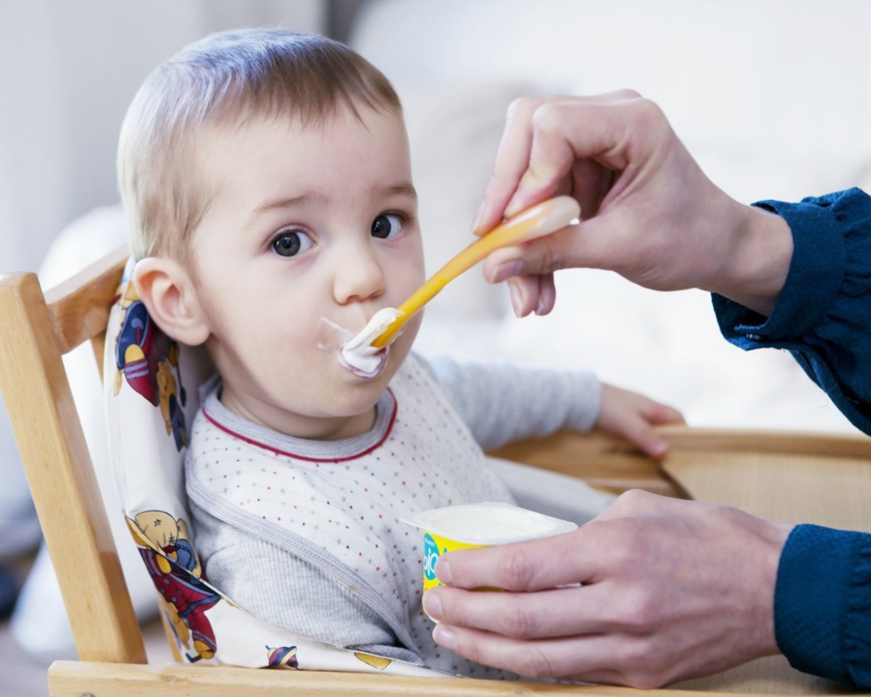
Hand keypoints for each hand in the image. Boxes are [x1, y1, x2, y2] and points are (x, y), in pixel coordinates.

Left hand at [422, 490, 791, 686]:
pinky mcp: (644, 677)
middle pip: (519, 619)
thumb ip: (577, 534)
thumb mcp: (636, 509)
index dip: (471, 571)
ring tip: (450, 633)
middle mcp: (621, 603)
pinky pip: (572, 676)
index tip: (443, 568)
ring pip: (537, 659)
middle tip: (433, 603)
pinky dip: (528, 666)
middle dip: (463, 613)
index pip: (521, 568)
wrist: (776, 588)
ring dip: (483, 648)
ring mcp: (633, 649)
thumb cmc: (706, 537)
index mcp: (615, 550)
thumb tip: (527, 554)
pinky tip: (500, 654)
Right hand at [474, 92, 792, 316]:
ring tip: (525, 297)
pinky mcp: (578, 165)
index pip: (553, 126)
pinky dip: (531, 240)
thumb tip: (493, 265)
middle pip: (525, 136)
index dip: (525, 177)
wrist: (718, 249)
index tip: (514, 228)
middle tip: (494, 251)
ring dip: (517, 235)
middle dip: (506, 199)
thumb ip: (554, 251)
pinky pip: (535, 194)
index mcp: (633, 122)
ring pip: (523, 174)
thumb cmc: (690, 241)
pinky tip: (536, 287)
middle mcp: (607, 117)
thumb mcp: (620, 249)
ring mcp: (591, 139)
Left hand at [596, 384, 684, 457]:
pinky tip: (632, 454)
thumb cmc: (606, 406)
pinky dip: (636, 443)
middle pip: (664, 426)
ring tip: (652, 462)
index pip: (678, 418)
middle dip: (667, 441)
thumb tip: (666, 452)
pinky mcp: (618, 420)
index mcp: (652, 407)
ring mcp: (631, 414)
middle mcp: (644, 410)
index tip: (686, 451)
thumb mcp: (628, 423)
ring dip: (650, 444)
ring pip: (648, 430)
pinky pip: (634, 433)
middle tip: (668, 461)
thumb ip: (646, 436)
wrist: (578, 397)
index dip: (685, 432)